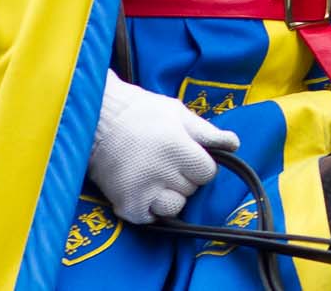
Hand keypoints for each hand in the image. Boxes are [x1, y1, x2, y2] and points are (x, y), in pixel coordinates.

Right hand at [87, 71, 238, 222]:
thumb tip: (234, 144)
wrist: (97, 121)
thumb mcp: (178, 113)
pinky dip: (150, 209)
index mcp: (177, 148)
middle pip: (192, 189)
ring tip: (156, 178)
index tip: (188, 156)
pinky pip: (150, 218)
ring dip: (170, 196)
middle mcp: (161, 172)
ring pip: (174, 207)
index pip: (207, 173)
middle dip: (185, 178)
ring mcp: (142, 191)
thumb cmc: (142, 112)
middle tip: (167, 162)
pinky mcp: (125, 205)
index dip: (200, 165)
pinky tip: (143, 191)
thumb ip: (207, 133)